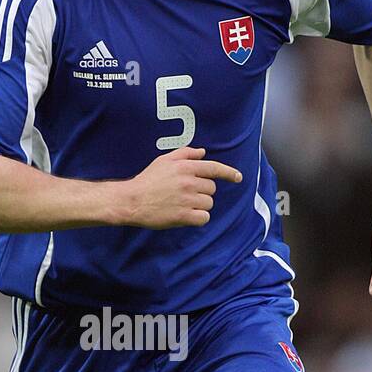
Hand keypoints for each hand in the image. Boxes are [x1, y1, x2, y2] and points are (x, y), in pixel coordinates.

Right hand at [123, 146, 241, 228]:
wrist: (132, 200)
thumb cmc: (148, 180)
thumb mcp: (164, 160)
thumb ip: (185, 154)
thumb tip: (203, 153)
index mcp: (185, 167)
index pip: (214, 168)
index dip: (229, 173)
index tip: (238, 177)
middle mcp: (189, 182)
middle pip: (211, 188)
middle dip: (203, 191)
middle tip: (186, 193)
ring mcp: (187, 200)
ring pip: (209, 203)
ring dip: (200, 205)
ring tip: (184, 204)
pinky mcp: (184, 216)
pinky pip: (204, 217)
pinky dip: (199, 218)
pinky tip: (188, 215)